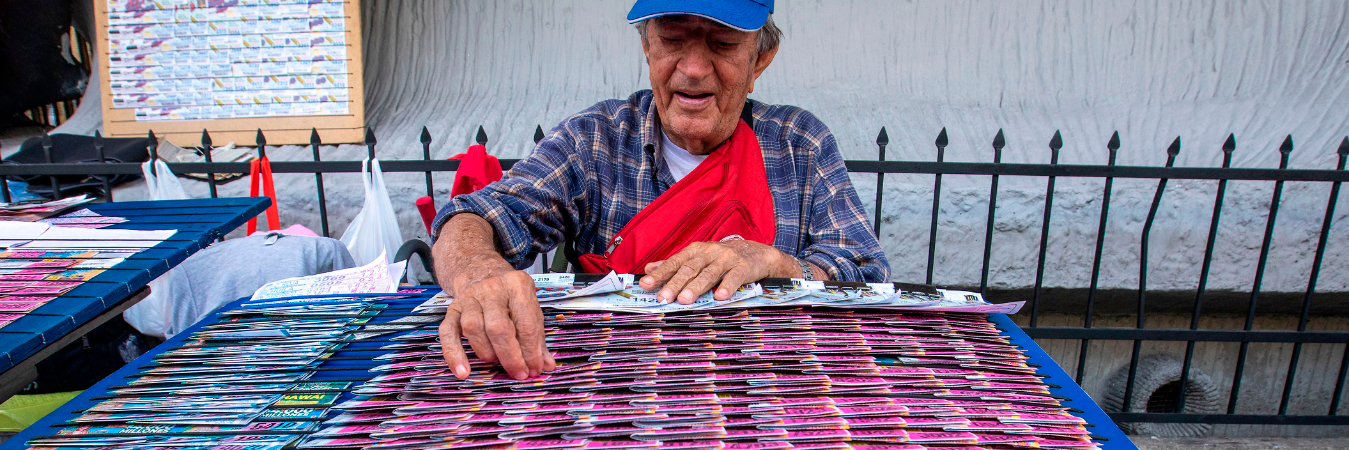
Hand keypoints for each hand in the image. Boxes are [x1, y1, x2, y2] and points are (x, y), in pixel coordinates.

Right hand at [432, 213, 553, 380]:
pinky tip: (463, 372)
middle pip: (499, 327)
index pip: (526, 323)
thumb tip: (547, 365)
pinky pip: (448, 333)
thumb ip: (538, 337)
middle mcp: (492, 289)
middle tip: (519, 374)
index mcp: (517, 285)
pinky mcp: (452, 309)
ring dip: (487, 353)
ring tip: (497, 364)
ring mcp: (469, 298)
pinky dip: (454, 354)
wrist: (480, 270)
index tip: (534, 369)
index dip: (531, 351)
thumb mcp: (529, 307)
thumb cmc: (510, 295)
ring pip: (473, 329)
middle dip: (511, 356)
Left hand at [638, 240, 797, 303]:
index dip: (660, 274)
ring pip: (708, 274)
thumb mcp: (698, 257)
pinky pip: (734, 277)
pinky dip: (727, 286)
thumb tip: (649, 269)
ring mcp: (727, 259)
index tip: (645, 285)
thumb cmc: (722, 258)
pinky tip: (720, 297)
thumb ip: (674, 264)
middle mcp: (709, 253)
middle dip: (675, 284)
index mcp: (696, 251)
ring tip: (684, 300)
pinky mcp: (743, 267)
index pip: (675, 262)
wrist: (757, 253)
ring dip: (696, 287)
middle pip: (689, 269)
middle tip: (663, 298)